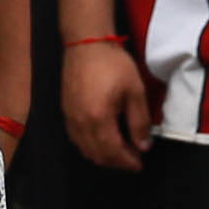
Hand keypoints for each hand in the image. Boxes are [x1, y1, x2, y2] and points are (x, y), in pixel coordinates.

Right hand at [61, 36, 151, 173]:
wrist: (86, 44)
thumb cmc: (112, 64)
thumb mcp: (134, 91)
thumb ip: (139, 122)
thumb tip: (143, 145)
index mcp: (98, 118)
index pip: (113, 152)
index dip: (127, 162)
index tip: (139, 164)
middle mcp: (81, 123)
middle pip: (98, 155)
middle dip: (116, 163)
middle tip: (132, 160)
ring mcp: (70, 118)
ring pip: (85, 150)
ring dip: (103, 157)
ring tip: (120, 153)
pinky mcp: (66, 112)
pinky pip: (77, 139)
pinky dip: (90, 147)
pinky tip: (102, 141)